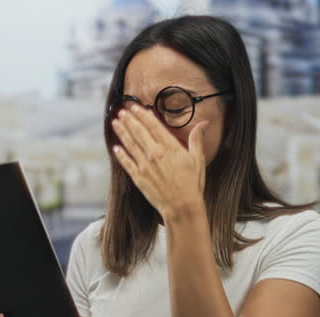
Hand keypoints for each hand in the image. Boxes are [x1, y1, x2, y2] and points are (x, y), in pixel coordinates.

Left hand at [110, 104, 207, 218]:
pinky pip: (127, 163)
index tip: (135, 107)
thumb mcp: (198, 159)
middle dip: (129, 120)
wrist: (182, 206)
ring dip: (122, 132)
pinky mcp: (139, 178)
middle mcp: (155, 153)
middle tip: (121, 111)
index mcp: (170, 147)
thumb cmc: (192, 184)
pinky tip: (116, 147)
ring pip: (130, 144)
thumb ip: (197, 139)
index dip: (142, 114)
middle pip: (139, 132)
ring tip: (115, 122)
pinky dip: (120, 154)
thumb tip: (204, 123)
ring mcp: (145, 165)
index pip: (153, 125)